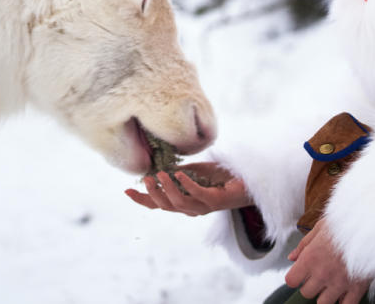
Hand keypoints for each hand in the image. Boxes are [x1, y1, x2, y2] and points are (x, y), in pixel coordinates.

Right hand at [124, 162, 250, 215]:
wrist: (248, 181)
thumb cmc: (221, 176)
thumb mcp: (196, 171)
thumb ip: (180, 171)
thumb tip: (162, 164)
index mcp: (184, 203)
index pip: (159, 205)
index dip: (142, 199)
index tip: (126, 190)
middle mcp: (192, 209)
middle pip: (166, 207)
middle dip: (153, 194)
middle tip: (146, 178)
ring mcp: (204, 207)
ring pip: (179, 203)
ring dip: (168, 188)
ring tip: (161, 174)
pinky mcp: (216, 200)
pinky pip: (198, 195)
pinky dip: (187, 185)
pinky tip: (180, 173)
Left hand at [284, 219, 369, 302]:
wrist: (373, 226)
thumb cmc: (346, 223)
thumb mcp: (320, 227)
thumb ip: (304, 244)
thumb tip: (292, 257)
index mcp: (310, 258)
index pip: (291, 281)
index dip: (295, 277)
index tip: (301, 273)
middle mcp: (322, 273)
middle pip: (306, 293)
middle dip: (311, 286)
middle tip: (318, 276)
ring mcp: (339, 284)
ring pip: (323, 303)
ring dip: (326, 295)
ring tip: (332, 285)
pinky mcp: (357, 289)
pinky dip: (343, 302)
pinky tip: (345, 293)